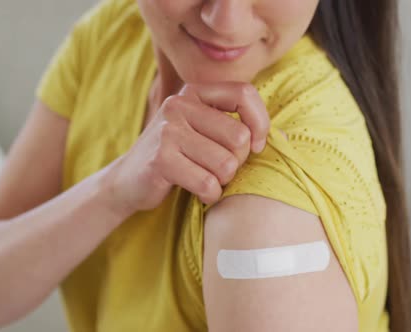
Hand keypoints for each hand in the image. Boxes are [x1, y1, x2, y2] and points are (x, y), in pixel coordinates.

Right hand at [105, 82, 269, 214]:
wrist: (127, 181)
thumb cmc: (175, 157)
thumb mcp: (200, 130)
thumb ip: (232, 124)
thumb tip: (283, 138)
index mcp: (193, 93)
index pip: (244, 93)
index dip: (260, 122)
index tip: (257, 146)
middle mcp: (179, 105)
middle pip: (239, 137)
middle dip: (237, 161)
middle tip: (219, 169)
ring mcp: (168, 131)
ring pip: (226, 164)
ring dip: (222, 181)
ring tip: (204, 179)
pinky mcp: (161, 160)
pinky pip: (208, 183)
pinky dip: (209, 195)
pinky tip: (196, 192)